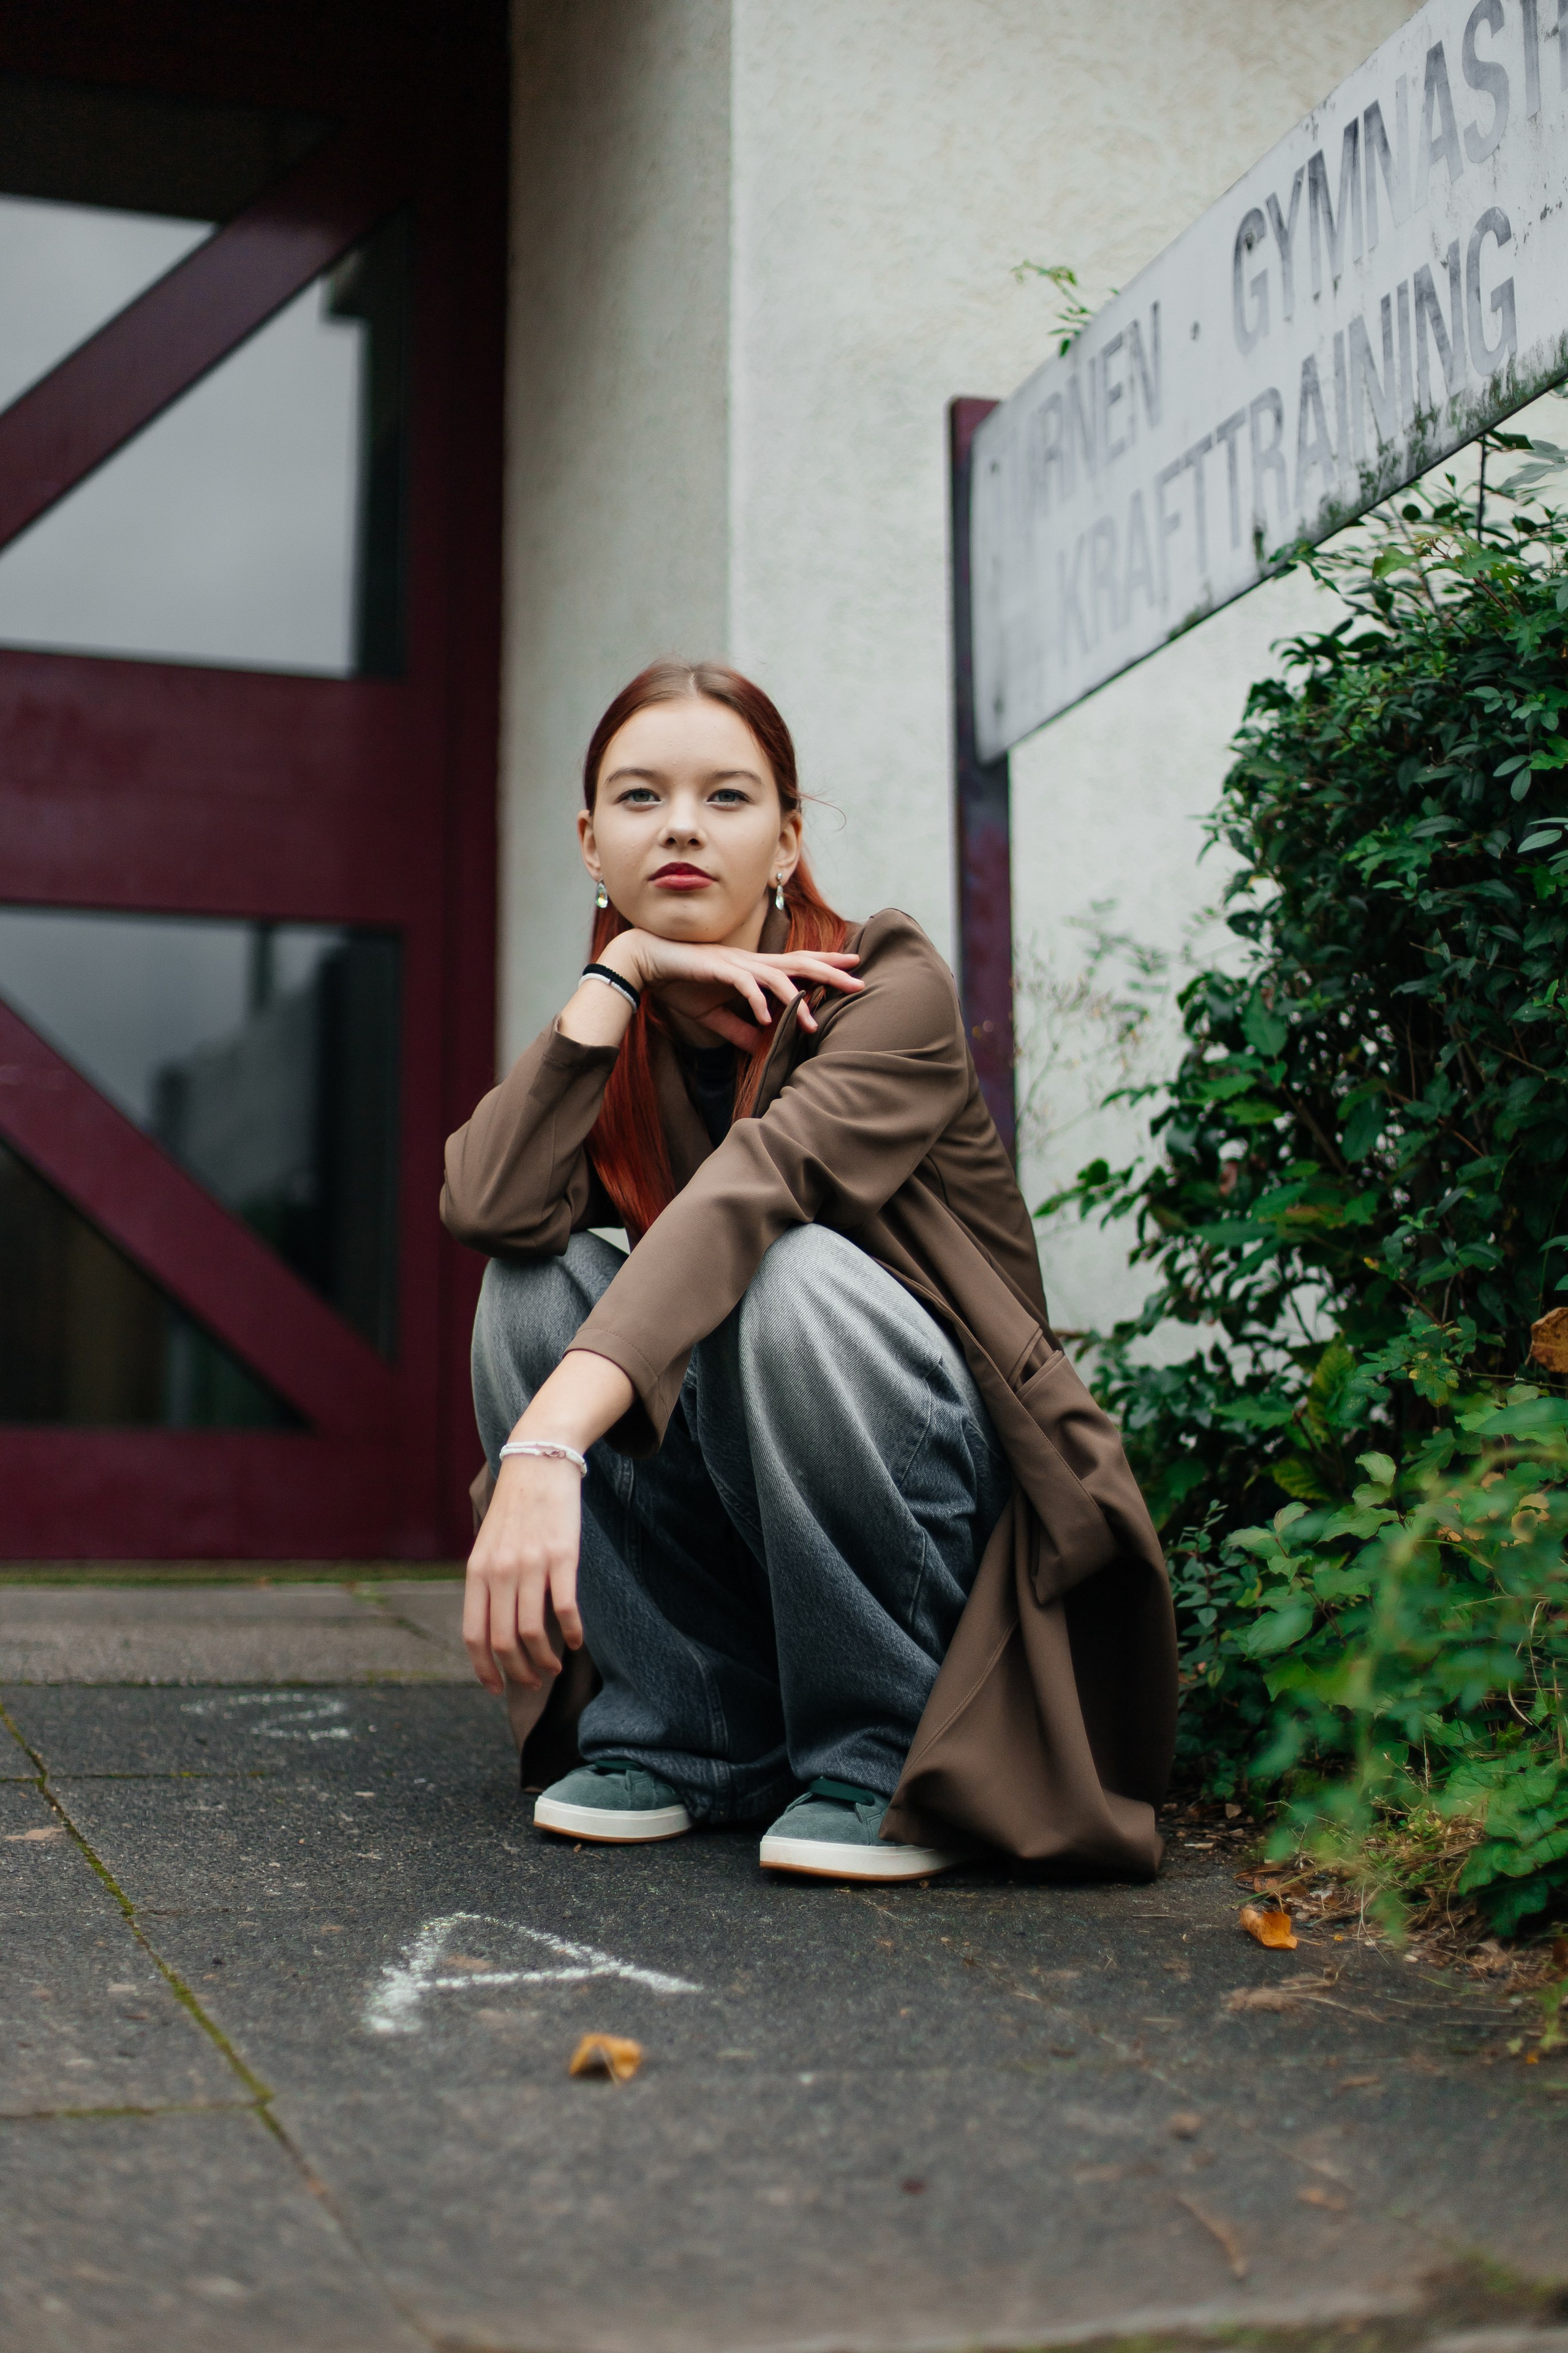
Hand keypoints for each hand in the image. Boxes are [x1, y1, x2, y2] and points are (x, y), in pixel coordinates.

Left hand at [463, 1452, 583, 1692]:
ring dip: (545, 1659)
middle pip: (504, 1640)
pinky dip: (573, 1632)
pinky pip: (565, 1608)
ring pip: (534, 1632)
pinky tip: (577, 1641)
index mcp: (477, 1572)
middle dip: (518, 1672)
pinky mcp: (562, 1557)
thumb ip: (487, 1585)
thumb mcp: (488, 1546)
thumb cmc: (515, 1510)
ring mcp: (531, 1565)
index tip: (497, 1689)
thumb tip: (492, 1632)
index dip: (484, 1669)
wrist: (539, 1463)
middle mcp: (500, 1572)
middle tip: (533, 1683)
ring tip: (554, 1667)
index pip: (474, 1635)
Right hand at [609, 933, 861, 1050]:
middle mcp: (751, 961)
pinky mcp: (718, 967)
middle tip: (860, 982)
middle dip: (832, 972)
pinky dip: (756, 1001)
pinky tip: (765, 1019)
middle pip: (800, 964)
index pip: (798, 964)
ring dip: (797, 998)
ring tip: (812, 1022)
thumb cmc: (681, 983)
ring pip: (778, 975)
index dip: (826, 963)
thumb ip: (740, 1029)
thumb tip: (762, 1048)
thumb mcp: (714, 1014)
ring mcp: (736, 963)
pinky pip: (744, 984)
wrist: (647, 962)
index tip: (853, 966)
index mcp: (753, 969)